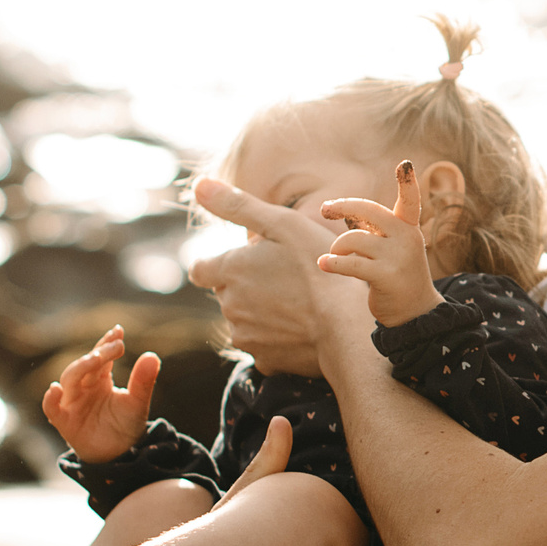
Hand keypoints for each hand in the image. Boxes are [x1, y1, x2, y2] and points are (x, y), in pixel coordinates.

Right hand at [39, 325, 157, 462]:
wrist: (120, 455)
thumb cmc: (125, 425)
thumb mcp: (138, 402)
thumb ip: (143, 381)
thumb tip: (153, 355)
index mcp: (99, 379)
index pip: (100, 356)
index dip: (107, 343)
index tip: (118, 331)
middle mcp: (83, 387)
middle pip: (84, 365)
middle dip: (99, 353)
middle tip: (116, 346)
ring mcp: (72, 403)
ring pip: (69, 379)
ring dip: (81, 367)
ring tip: (97, 358)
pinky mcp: (64, 421)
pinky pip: (51, 408)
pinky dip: (50, 399)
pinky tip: (55, 389)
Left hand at [191, 177, 372, 368]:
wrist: (347, 326)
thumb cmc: (319, 267)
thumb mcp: (283, 224)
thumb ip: (238, 206)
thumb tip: (199, 185)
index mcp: (229, 270)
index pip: (201, 269)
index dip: (220, 265)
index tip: (247, 264)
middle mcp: (229, 305)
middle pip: (227, 294)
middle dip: (247, 286)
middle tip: (287, 279)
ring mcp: (245, 336)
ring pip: (244, 320)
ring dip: (261, 312)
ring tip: (298, 303)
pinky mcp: (264, 361)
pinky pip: (264, 345)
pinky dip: (277, 338)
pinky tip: (303, 327)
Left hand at [321, 160, 446, 327]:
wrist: (415, 313)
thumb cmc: (395, 275)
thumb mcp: (389, 247)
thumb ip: (371, 228)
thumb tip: (338, 208)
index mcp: (408, 228)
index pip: (410, 200)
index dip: (408, 182)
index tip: (404, 164)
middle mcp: (407, 238)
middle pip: (368, 210)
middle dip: (342, 206)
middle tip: (325, 209)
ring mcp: (398, 256)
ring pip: (354, 238)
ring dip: (338, 247)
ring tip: (334, 257)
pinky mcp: (386, 276)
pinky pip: (350, 263)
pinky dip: (332, 262)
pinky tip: (323, 264)